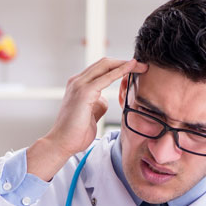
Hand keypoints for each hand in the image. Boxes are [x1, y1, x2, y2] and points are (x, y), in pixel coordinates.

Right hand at [27, 58, 147, 180]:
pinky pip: (106, 77)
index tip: (134, 69)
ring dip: (125, 64)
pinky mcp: (84, 92)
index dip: (118, 66)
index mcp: (78, 85)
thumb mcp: (91, 114)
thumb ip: (97, 104)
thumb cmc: (75, 133)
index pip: (101, 69)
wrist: (62, 143)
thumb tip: (105, 99)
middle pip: (104, 63)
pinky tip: (131, 69)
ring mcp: (79, 85)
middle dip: (124, 62)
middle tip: (142, 65)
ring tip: (141, 65)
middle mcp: (77, 81)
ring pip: (105, 65)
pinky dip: (120, 71)